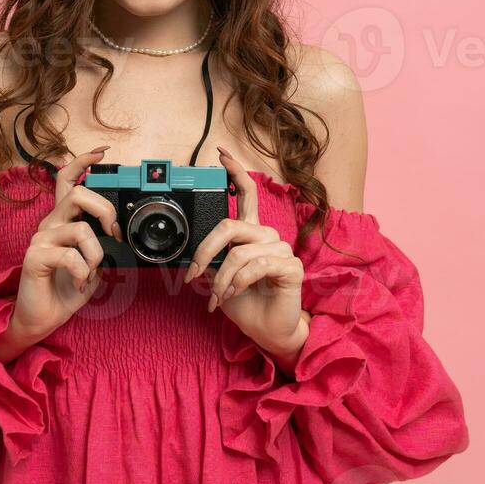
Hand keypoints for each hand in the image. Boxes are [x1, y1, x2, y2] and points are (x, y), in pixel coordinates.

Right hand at [6, 146, 120, 345]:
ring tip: (91, 272)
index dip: (82, 162)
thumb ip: (102, 244)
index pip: (66, 180)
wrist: (42, 318)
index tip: (102, 153)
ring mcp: (40, 239)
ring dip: (96, 254)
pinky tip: (80, 283)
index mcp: (63, 220)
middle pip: (78, 193)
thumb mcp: (93, 263)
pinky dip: (83, 272)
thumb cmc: (66, 288)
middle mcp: (49, 224)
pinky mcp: (35, 257)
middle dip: (105, 210)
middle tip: (112, 234)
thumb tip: (118, 235)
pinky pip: (70, 256)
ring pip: (80, 228)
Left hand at [184, 147, 309, 367]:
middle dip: (205, 252)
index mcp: (250, 233)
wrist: (266, 330)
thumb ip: (209, 260)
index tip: (222, 154)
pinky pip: (256, 266)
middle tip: (194, 274)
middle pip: (230, 226)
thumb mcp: (217, 279)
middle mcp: (266, 236)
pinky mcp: (290, 267)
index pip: (246, 193)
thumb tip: (193, 255)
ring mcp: (280, 249)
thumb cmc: (245, 303)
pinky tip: (235, 294)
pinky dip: (238, 283)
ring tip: (219, 296)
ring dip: (222, 279)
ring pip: (239, 253)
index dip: (235, 171)